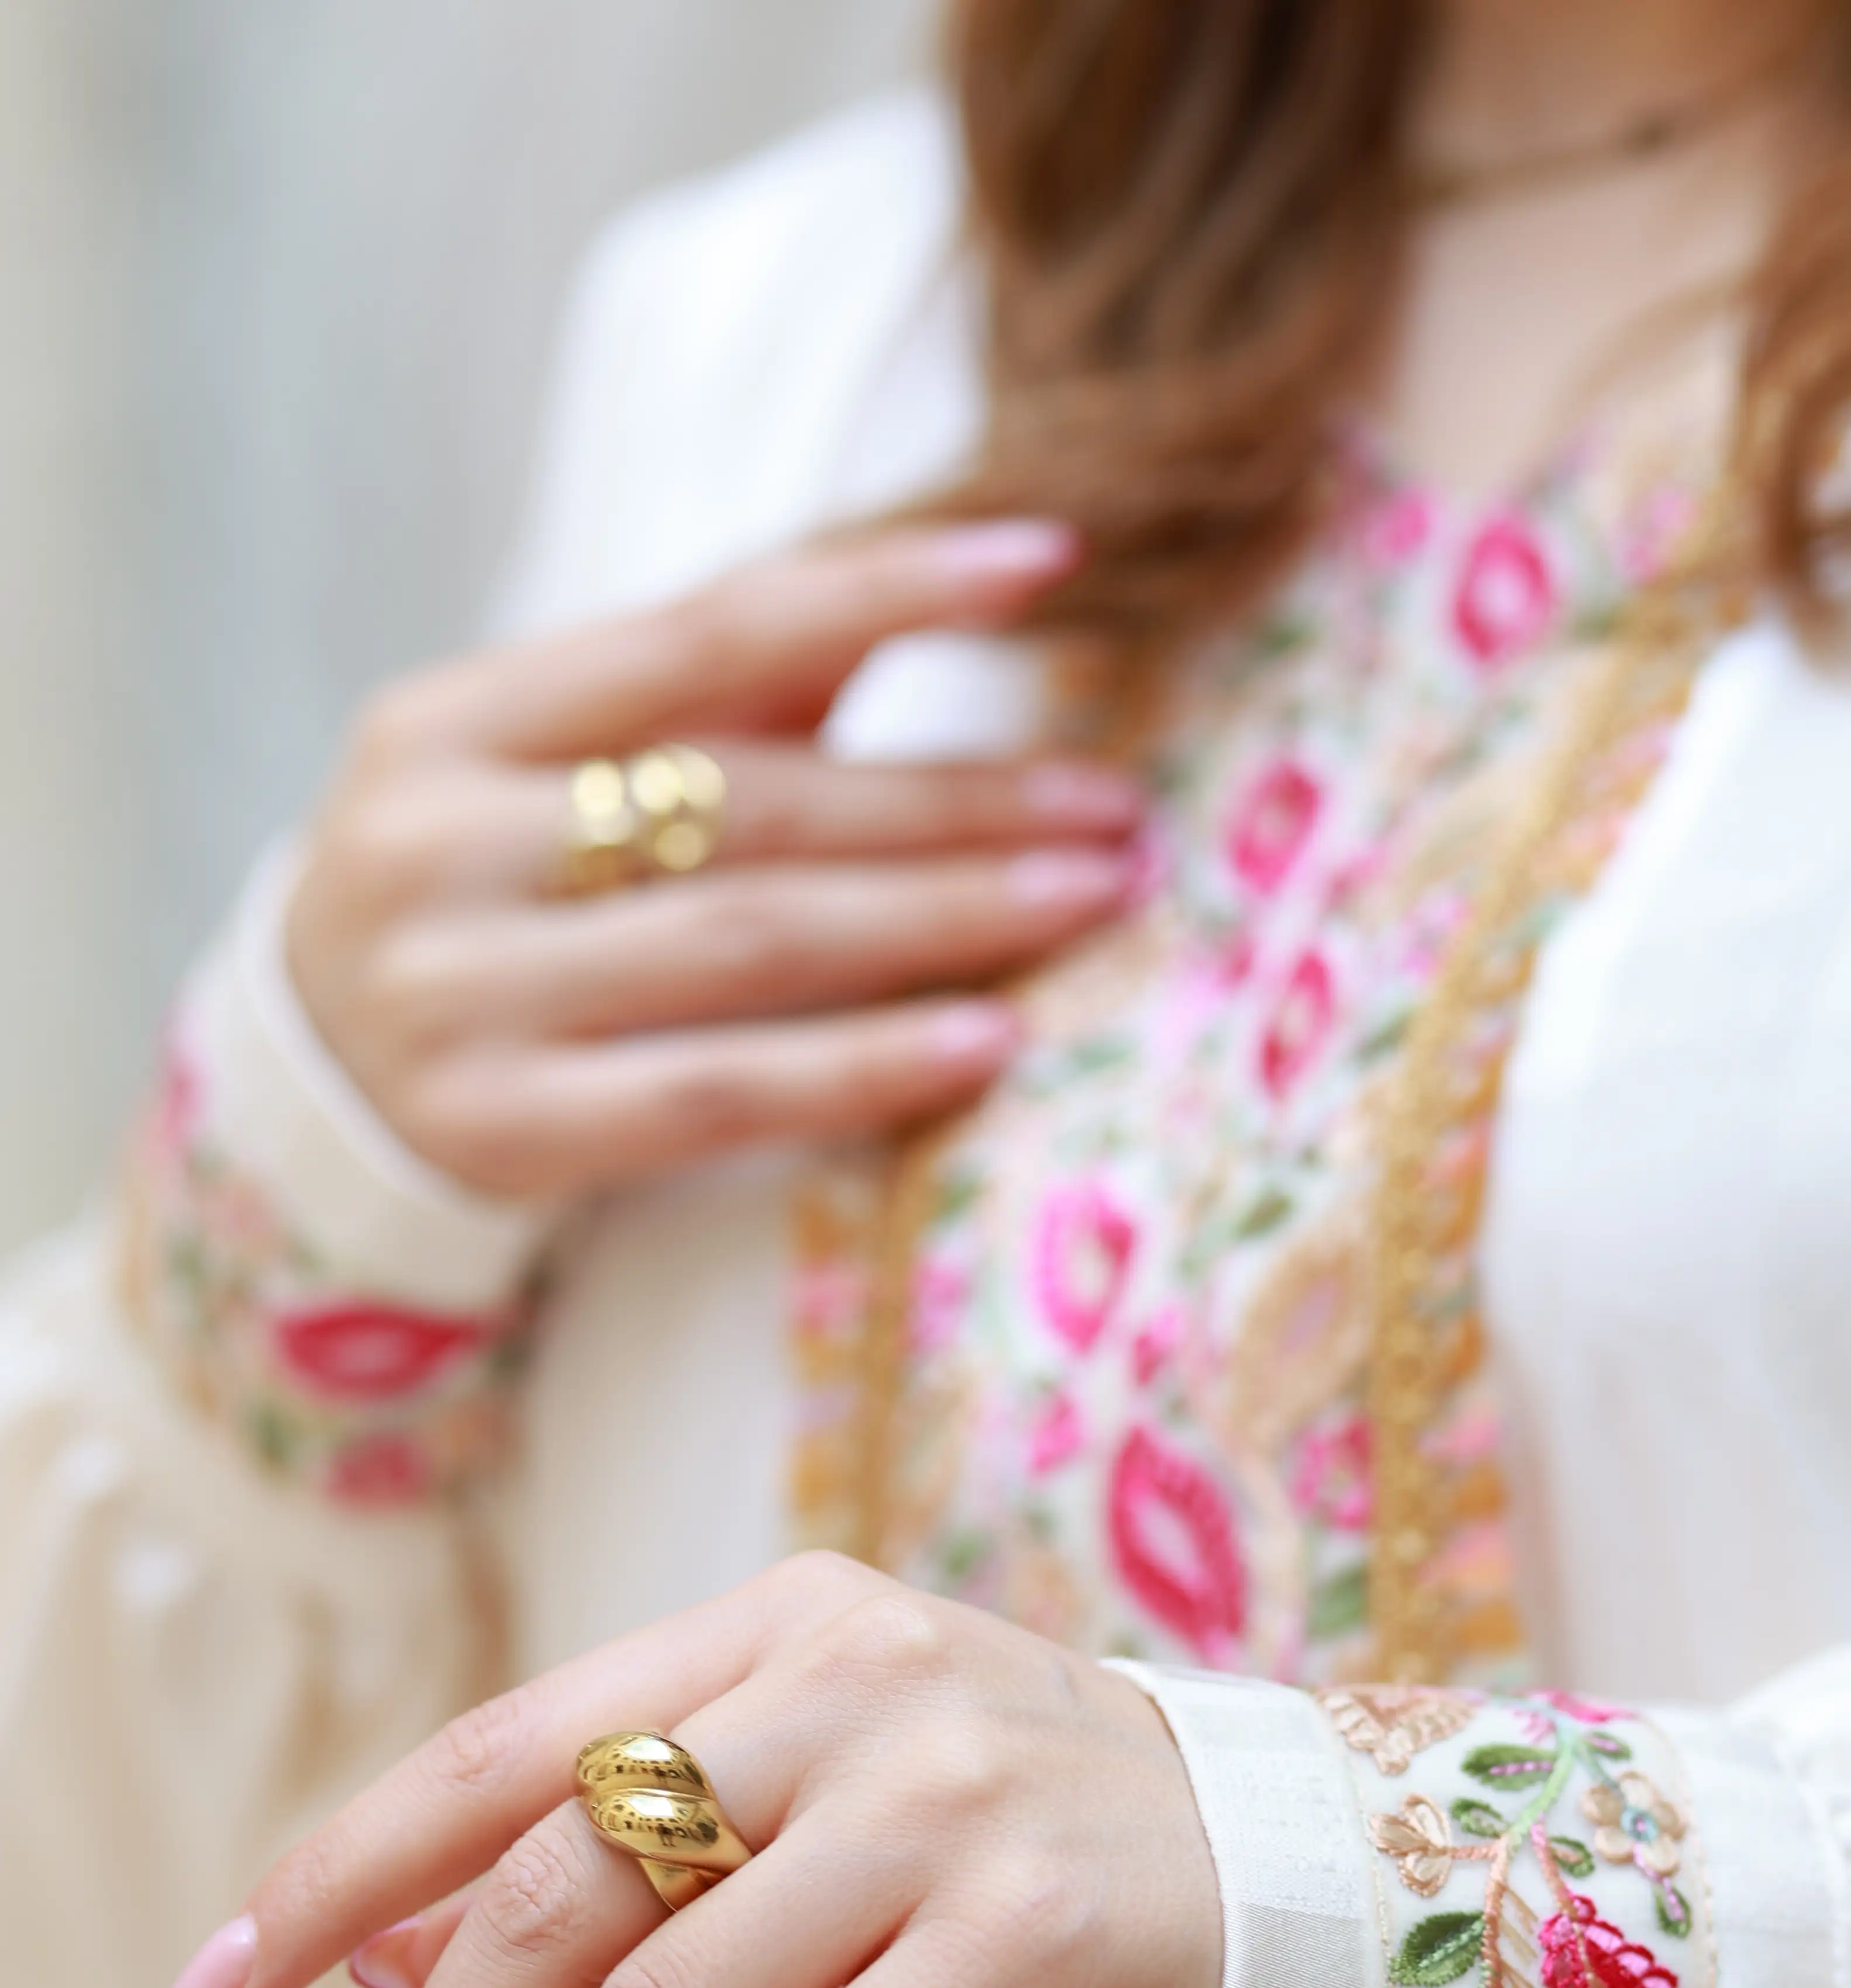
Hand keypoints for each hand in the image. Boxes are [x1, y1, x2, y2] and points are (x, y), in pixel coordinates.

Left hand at [153, 1559, 1219, 1987]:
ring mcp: (948, 1806)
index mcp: (774, 1630)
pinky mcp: (1035, 1940)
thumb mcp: (814, 1804)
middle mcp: (850, 1689)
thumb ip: (612, 1854)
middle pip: (551, 1908)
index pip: (492, 1750)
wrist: (1310, 1882)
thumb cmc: (1029, 1852)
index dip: (324, 1883)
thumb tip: (378, 1957)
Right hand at [285, 520, 1143, 1200]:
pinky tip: (987, 1041)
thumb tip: (907, 605)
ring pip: (749, 941)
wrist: (303, 1093)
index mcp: (449, 720)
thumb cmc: (475, 908)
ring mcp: (458, 992)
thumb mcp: (544, 781)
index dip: (883, 586)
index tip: (1047, 561)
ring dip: (941, 917)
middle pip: (752, 803)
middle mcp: (439, 844)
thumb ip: (710, 704)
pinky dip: (864, 1067)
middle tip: (1111, 806)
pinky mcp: (498, 1128)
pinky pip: (719, 1092)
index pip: (706, 627)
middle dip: (952, 800)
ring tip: (1088, 897)